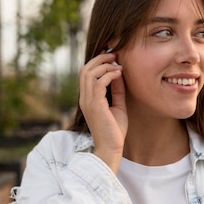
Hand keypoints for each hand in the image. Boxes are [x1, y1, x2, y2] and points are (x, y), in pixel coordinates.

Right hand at [79, 51, 126, 172]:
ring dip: (105, 66)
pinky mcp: (95, 105)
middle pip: (85, 69)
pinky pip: (99, 83)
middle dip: (100, 59)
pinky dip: (109, 75)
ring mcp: (88, 102)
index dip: (97, 62)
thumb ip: (116, 91)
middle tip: (115, 55)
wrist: (111, 148)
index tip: (113, 59)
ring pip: (90, 73)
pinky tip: (119, 74)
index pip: (86, 74)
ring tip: (118, 65)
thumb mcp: (117, 106)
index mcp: (87, 98)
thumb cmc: (114, 131)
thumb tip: (119, 74)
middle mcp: (84, 98)